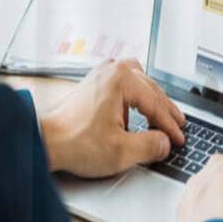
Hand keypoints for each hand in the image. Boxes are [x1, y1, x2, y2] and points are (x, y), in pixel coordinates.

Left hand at [39, 58, 184, 177]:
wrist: (43, 140)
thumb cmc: (73, 142)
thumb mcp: (121, 151)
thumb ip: (150, 146)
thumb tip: (165, 143)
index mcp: (122, 79)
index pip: (156, 104)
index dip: (170, 125)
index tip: (179, 138)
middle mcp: (112, 70)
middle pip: (150, 89)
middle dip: (165, 111)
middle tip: (177, 126)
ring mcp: (101, 73)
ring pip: (139, 82)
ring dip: (152, 99)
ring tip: (161, 115)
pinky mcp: (94, 82)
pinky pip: (124, 82)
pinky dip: (135, 96)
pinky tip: (136, 112)